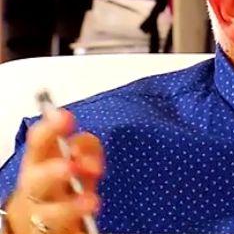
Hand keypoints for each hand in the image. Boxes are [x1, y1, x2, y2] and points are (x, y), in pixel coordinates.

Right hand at [4, 109, 103, 233]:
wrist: (42, 221)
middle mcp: (35, 187)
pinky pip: (61, 230)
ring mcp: (41, 213)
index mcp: (39, 161)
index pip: (39, 142)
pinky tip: (92, 215)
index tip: (65, 117)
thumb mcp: (76, 160)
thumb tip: (85, 149)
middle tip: (71, 166)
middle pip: (36, 179)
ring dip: (70, 206)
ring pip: (48, 212)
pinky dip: (76, 224)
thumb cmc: (62, 182)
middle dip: (52, 172)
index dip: (50, 129)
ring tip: (92, 201)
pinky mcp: (50, 231)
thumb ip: (85, 148)